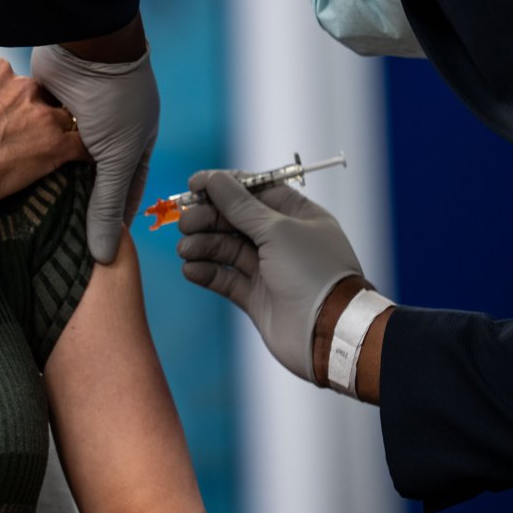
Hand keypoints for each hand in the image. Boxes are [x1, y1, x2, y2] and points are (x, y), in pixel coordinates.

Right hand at [0, 58, 86, 211]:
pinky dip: (84, 152)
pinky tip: (84, 158)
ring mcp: (43, 115)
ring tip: (52, 147)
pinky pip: (81, 145)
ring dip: (58, 130)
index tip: (6, 112)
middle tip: (24, 133)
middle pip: (41, 95)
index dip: (11, 97)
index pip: (14, 78)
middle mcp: (23, 87)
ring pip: (63, 117)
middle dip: (36, 111)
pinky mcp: (56, 144)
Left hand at [30, 44, 158, 262]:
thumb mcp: (117, 157)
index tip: (97, 249)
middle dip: (75, 198)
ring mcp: (78, 113)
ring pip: (62, 153)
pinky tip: (12, 171)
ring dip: (48, 173)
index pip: (123, 190)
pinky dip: (29, 146)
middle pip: (90, 173)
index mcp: (133, 141)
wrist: (86, 43)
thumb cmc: (115, 100)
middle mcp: (107, 129)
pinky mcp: (50, 99)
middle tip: (56, 233)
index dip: (111, 217)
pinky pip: (40, 129)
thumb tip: (105, 256)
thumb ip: (107, 205)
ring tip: (28, 208)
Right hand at [175, 170, 362, 382]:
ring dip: (203, 245)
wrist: (327, 332)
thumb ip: (241, 206)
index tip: (194, 184)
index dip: (225, 185)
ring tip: (185, 249)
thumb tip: (214, 180)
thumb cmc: (312, 272)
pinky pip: (225, 278)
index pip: (255, 191)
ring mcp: (268, 269)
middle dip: (208, 218)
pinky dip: (206, 272)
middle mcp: (282, 240)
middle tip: (185, 222)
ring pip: (226, 249)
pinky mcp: (255, 297)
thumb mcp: (277, 230)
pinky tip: (190, 269)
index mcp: (297, 216)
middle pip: (235, 220)